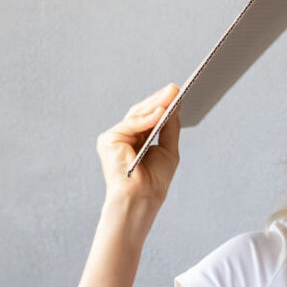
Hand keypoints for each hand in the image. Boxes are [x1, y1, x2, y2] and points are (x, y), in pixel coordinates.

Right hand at [98, 85, 180, 211]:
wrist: (141, 198)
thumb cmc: (153, 180)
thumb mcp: (168, 149)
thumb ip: (169, 127)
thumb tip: (175, 105)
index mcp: (135, 139)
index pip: (149, 117)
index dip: (162, 104)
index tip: (177, 91)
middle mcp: (123, 136)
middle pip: (142, 113)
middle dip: (160, 100)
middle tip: (175, 88)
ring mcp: (114, 137)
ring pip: (136, 116)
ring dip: (155, 104)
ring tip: (171, 94)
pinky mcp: (109, 140)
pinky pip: (131, 125)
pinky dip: (146, 119)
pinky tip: (160, 111)